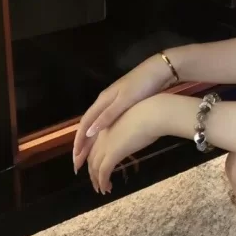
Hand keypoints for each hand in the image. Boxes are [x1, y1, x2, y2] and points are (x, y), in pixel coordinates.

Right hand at [73, 55, 171, 173]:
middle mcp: (105, 101)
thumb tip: (88, 132)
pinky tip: (104, 143)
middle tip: (78, 165)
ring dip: (90, 141)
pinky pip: (106, 123)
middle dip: (82, 145)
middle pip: (88, 125)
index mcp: (103, 100)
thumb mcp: (124, 101)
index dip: (79, 141)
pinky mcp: (123, 104)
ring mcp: (114, 102)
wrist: (159, 71)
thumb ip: (107, 115)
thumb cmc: (142, 86)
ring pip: (96, 124)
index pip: (85, 123)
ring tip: (87, 159)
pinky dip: (101, 135)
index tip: (75, 159)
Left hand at [87, 96, 164, 194]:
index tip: (96, 168)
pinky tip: (107, 188)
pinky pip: (103, 172)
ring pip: (95, 167)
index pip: (94, 145)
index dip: (93, 158)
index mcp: (107, 125)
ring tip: (103, 189)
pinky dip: (103, 182)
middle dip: (92, 173)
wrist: (152, 113)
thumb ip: (128, 130)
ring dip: (97, 180)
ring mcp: (106, 144)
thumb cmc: (150, 113)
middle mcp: (102, 135)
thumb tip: (132, 136)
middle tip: (97, 183)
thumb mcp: (134, 121)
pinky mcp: (112, 153)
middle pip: (92, 158)